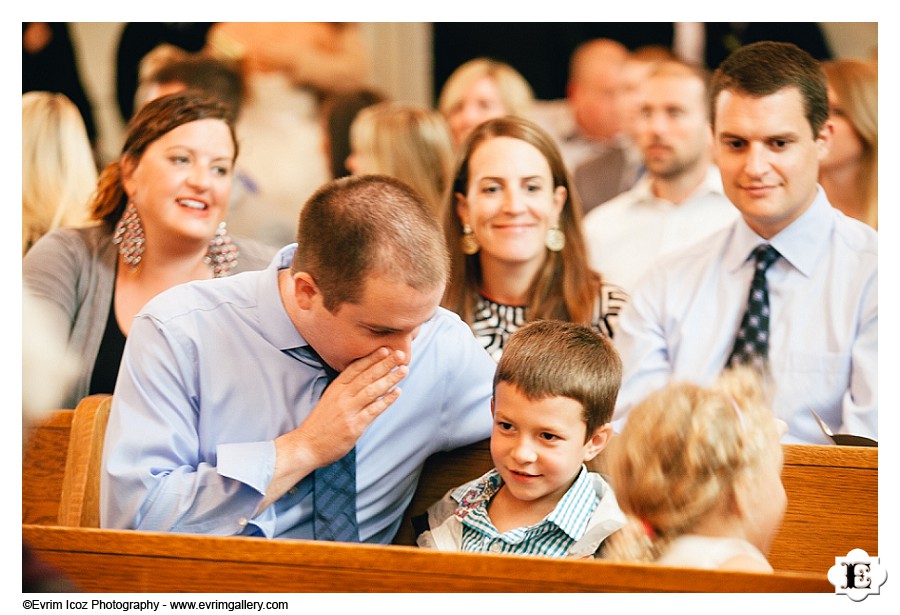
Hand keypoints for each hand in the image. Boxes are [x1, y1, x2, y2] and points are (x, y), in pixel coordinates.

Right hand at [295, 346, 407, 466]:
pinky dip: (387, 400)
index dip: (371, 358)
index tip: (385, 349)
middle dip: (385, 364)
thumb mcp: (329, 400)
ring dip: (390, 379)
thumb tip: (367, 380)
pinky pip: (374, 410)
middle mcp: (342, 397)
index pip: (355, 368)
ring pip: (372, 390)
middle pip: (366, 376)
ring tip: (404, 370)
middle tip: (400, 354)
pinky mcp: (354, 426)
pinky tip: (397, 392)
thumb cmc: (320, 424)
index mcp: (335, 388)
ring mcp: (348, 411)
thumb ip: (346, 390)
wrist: (307, 446)